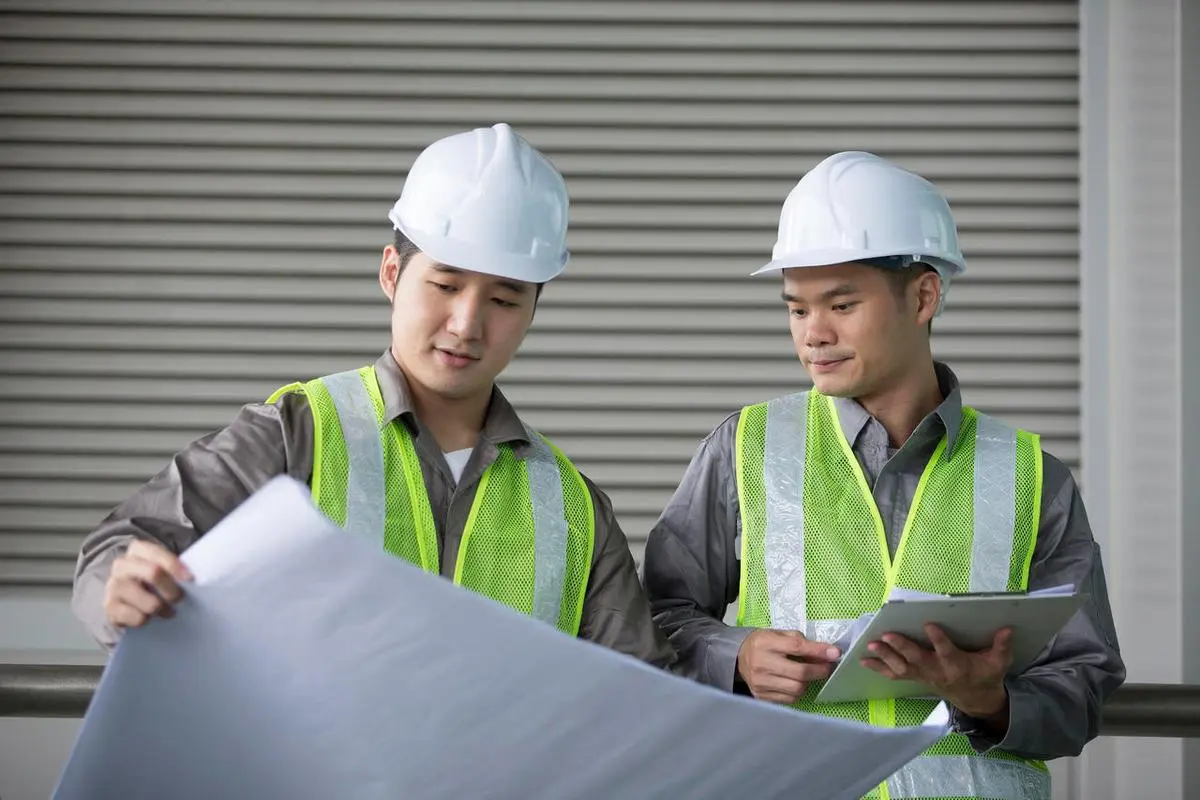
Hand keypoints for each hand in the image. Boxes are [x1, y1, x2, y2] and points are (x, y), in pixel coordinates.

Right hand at [103, 540, 192, 629]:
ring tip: (167, 611)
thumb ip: (173, 568)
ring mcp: (113, 586)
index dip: (175, 565)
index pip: (156, 553)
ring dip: (162, 609)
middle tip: (179, 598)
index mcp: (137, 550)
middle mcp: (122, 565)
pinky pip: (137, 618)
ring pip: (149, 602)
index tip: (190, 578)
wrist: (123, 598)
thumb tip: (192, 578)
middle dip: (172, 589)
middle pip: (153, 573)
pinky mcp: (110, 608)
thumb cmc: (151, 580)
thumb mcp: (162, 567)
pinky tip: (148, 617)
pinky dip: (147, 620)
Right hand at [736, 629, 840, 704]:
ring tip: (807, 675)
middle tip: (827, 668)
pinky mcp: (761, 696)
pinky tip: (795, 684)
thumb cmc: (764, 643)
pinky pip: (789, 700)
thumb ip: (799, 641)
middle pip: (799, 673)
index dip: (818, 651)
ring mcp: (760, 682)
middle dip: (819, 671)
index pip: (796, 647)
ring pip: (797, 689)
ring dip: (808, 683)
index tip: (835, 653)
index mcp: (765, 642)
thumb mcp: (778, 634)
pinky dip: (797, 693)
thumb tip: (825, 653)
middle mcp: (761, 663)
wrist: (739, 657)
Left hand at [862, 624, 1012, 719]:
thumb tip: (1007, 629)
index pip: (947, 651)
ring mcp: (924, 676)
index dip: (938, 639)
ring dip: (885, 657)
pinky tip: (864, 659)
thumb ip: (1001, 646)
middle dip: (902, 647)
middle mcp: (937, 671)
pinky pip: (895, 674)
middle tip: (887, 634)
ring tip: (871, 645)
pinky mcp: (916, 677)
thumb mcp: (998, 663)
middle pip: (917, 659)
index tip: (929, 624)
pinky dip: (879, 668)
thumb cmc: (986, 675)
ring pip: (902, 667)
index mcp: (957, 665)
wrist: (975, 699)